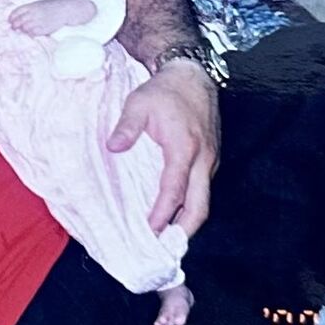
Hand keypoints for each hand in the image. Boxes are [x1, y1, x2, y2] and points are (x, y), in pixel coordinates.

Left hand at [9, 0, 94, 36]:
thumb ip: (28, 9)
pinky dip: (30, 33)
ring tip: (24, 29)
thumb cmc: (50, 7)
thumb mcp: (38, 4)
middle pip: (18, 21)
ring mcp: (39, 21)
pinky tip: (32, 32)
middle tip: (14, 27)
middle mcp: (34, 13)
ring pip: (24, 28)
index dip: (11, 17)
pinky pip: (33, 33)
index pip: (16, 12)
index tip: (10, 20)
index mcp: (32, 6)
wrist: (64, 9)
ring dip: (23, 29)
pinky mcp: (44, 28)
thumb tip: (16, 17)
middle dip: (14, 25)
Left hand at [107, 59, 218, 236]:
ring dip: (188, 220)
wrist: (192, 74)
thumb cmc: (164, 90)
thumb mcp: (138, 103)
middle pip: (200, 207)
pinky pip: (203, 188)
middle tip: (165, 249)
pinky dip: (191, 204)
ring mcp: (210, 160)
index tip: (150, 232)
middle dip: (184, 232)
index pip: (174, 191)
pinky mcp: (211, 158)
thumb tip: (113, 148)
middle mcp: (203, 159)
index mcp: (184, 149)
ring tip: (168, 238)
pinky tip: (175, 210)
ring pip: (204, 200)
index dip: (162, 215)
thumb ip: (126, 128)